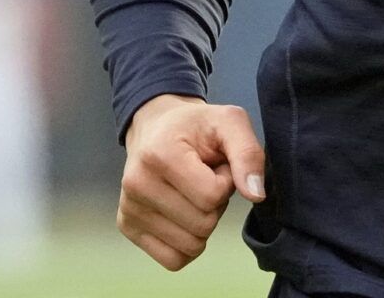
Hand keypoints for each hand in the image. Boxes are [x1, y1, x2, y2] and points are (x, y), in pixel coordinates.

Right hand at [118, 93, 265, 271]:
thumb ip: (248, 154)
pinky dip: (187, 244)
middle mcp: (136, 184)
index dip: (226, 183)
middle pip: (202, 224)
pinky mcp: (127, 226)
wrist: (156, 126)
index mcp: (159, 154)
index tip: (216, 165)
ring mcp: (129, 208)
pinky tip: (183, 213)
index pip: (211, 196)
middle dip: (215, 204)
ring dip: (202, 222)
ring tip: (193, 191)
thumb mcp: (229, 122)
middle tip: (204, 178)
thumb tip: (256, 196)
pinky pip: (173, 259)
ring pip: (190, 246)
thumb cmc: (196, 126)